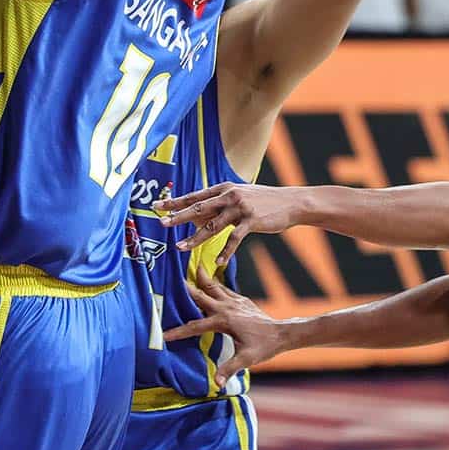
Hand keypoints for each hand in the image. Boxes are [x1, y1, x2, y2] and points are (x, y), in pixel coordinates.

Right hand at [162, 271, 285, 386]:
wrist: (282, 333)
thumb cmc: (264, 347)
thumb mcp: (246, 359)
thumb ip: (229, 368)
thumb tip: (216, 383)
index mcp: (223, 321)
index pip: (194, 326)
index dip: (178, 332)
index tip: (164, 335)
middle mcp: (226, 308)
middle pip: (201, 296)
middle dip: (186, 288)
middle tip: (172, 275)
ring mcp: (234, 302)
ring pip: (213, 287)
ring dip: (202, 278)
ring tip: (193, 266)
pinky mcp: (241, 300)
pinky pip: (225, 289)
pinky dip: (215, 284)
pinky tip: (212, 281)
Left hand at [163, 180, 308, 249]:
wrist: (290, 202)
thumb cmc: (262, 201)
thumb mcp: (239, 197)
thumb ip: (218, 205)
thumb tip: (195, 215)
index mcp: (223, 188)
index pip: (195, 196)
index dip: (175, 201)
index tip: (158, 205)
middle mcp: (229, 196)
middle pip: (199, 208)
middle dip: (178, 216)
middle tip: (162, 223)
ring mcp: (240, 208)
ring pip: (212, 226)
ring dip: (195, 238)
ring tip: (180, 248)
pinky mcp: (251, 221)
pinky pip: (234, 239)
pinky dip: (225, 251)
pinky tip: (217, 261)